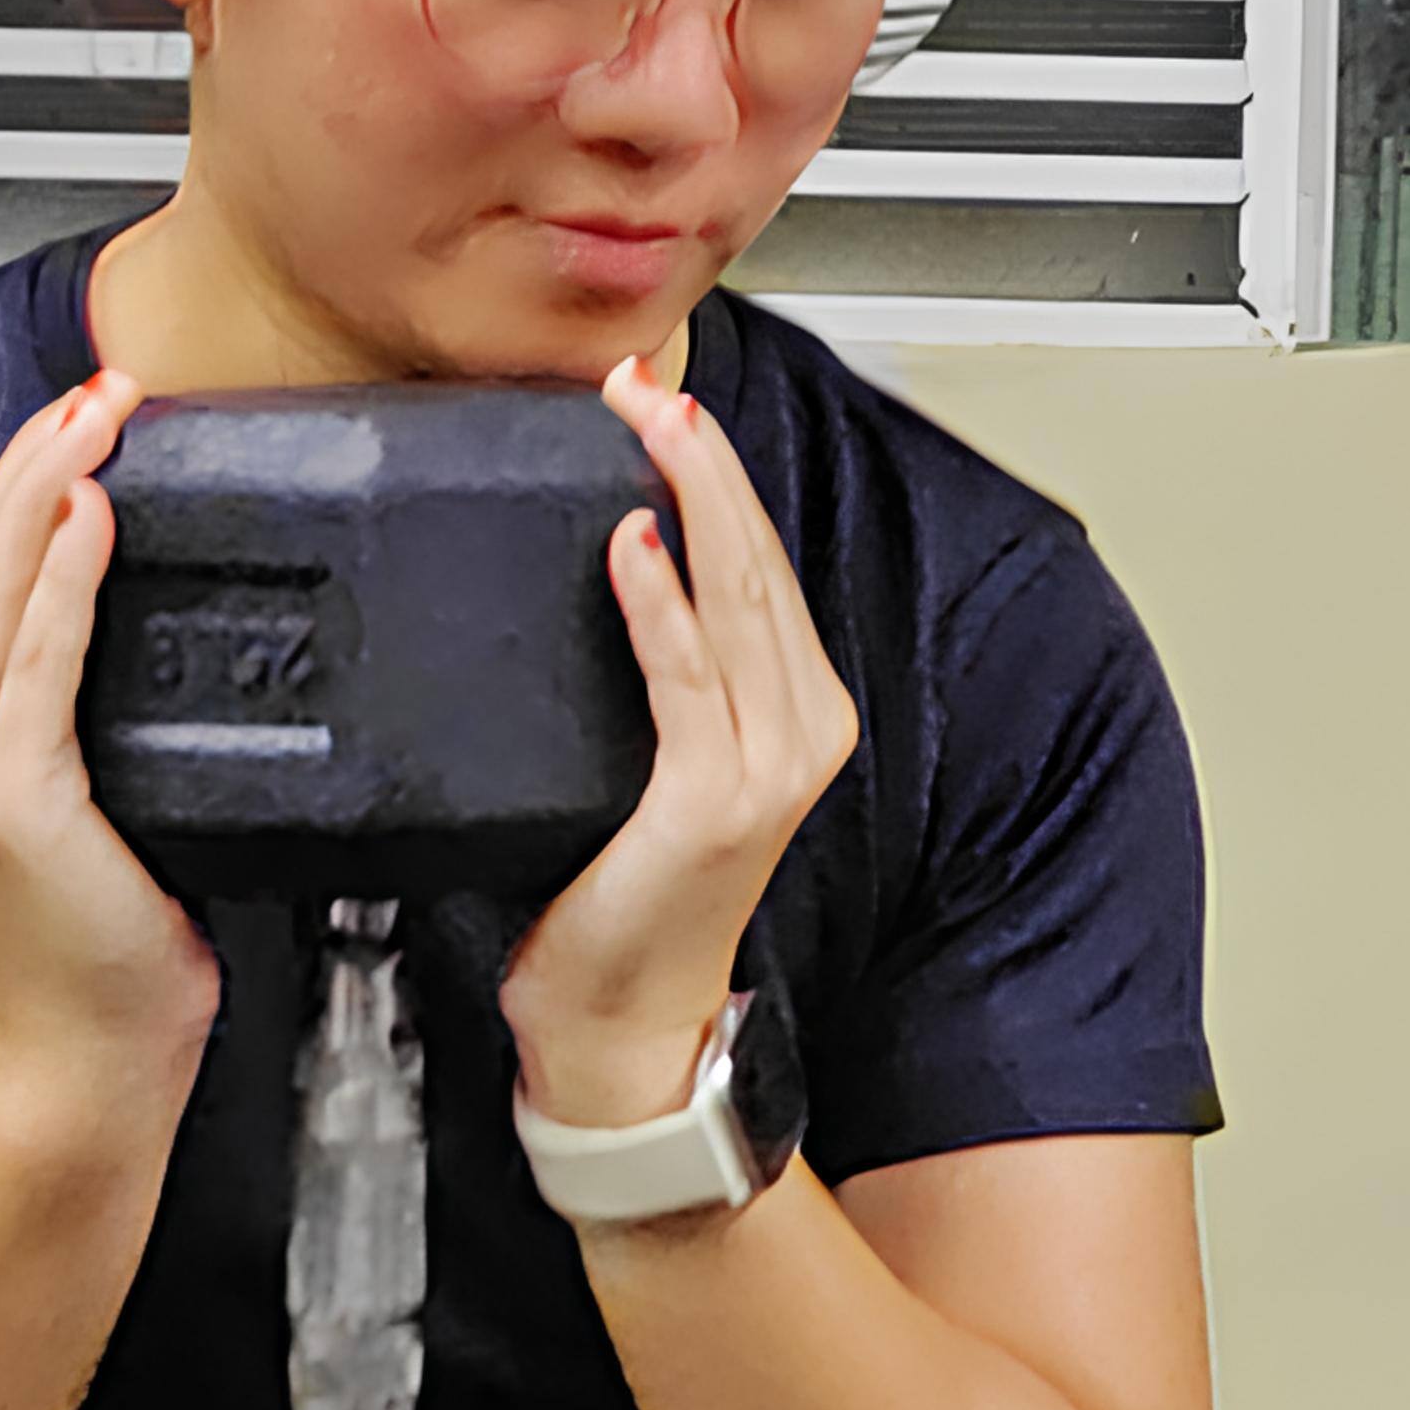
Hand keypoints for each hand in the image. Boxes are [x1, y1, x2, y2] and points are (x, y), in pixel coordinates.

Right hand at [0, 374, 214, 1112]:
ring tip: (102, 416)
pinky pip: (38, 658)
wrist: (87, 1046)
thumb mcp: (66, 782)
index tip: (83, 412)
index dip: (21, 482)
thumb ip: (57, 692)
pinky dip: (64, 577)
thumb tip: (107, 581)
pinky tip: (92, 513)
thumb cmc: (98, 926)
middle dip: (40, 459)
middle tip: (105, 384)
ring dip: (52, 488)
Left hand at [498, 367, 859, 1134]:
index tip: (653, 400)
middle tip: (641, 383)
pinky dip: (657, 603)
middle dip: (699, 459)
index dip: (711, 472)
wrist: (622, 1027)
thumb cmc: (624, 903)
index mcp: (796, 711)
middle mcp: (802, 727)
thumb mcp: (655, 765)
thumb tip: (608, 566)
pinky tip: (629, 544)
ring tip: (645, 426)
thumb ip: (658, 676)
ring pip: (734, 598)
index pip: (756, 562)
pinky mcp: (713, 800)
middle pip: (754, 560)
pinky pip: (684, 677)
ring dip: (687, 500)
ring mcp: (767, 765)